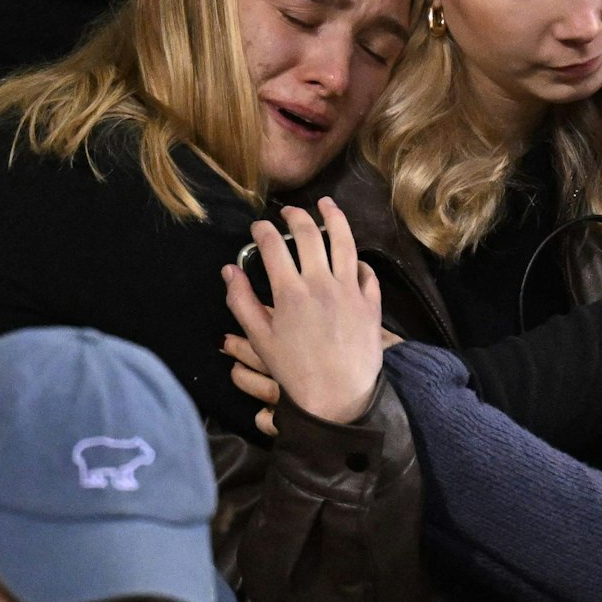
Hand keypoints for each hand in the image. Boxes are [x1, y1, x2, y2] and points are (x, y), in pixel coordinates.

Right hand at [222, 198, 382, 426]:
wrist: (338, 398)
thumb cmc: (295, 372)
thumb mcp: (260, 340)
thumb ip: (242, 302)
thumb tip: (229, 270)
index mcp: (291, 292)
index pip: (274, 247)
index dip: (263, 231)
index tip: (258, 227)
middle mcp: (322, 283)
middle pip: (309, 235)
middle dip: (296, 216)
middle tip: (288, 212)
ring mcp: (351, 290)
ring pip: (344, 242)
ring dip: (334, 217)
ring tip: (327, 204)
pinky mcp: (372, 302)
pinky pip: (367, 271)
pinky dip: (358, 259)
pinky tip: (352, 255)